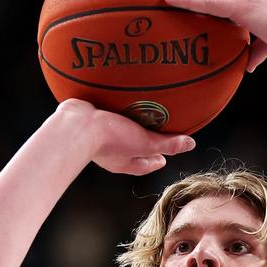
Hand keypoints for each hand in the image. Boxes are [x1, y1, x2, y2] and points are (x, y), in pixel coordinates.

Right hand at [58, 99, 195, 175]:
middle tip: (152, 138)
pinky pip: (105, 116)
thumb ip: (167, 144)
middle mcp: (109, 152)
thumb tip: (191, 144)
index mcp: (122, 162)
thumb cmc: (109, 138)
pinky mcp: (88, 120)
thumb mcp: (144, 142)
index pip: (142, 165)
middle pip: (129, 150)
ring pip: (116, 133)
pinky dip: (114, 112)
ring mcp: (97, 137)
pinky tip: (117, 101)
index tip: (163, 159)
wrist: (76, 124)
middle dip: (141, 146)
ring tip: (136, 118)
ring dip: (127, 128)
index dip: (154, 162)